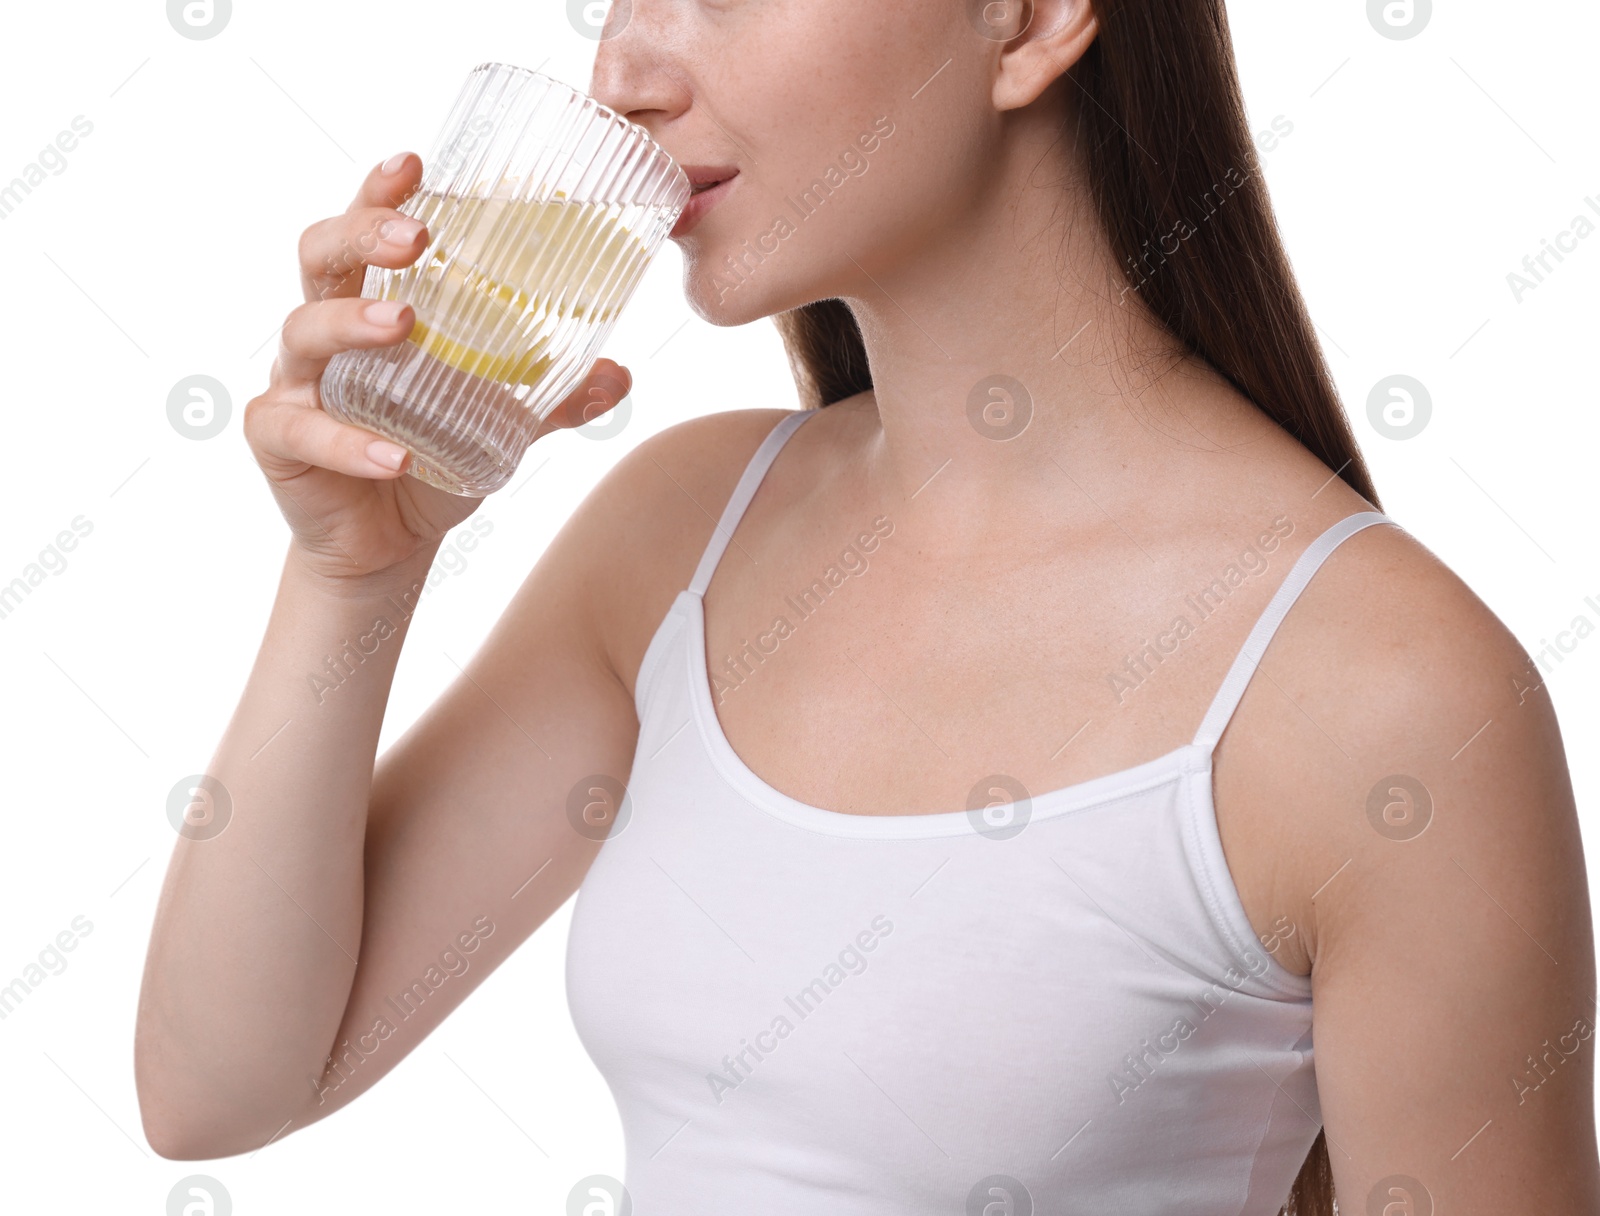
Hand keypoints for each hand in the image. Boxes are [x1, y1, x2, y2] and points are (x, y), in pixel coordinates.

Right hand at [244, 151, 631, 586]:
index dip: (380, 192)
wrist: (386, 545)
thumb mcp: (500, 425)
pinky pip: (301, 430)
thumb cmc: (432, 459)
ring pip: (303, 332)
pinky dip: (349, 442)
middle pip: (321, 257)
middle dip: (364, 235)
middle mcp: (323, 333)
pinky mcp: (277, 440)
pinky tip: (394, 456)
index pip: (366, 231)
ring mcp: (294, 383)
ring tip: (403, 326)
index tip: (415, 161)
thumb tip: (619, 376)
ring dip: (352, 323)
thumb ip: (552, 399)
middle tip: (417, 236)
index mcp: (370, 305)